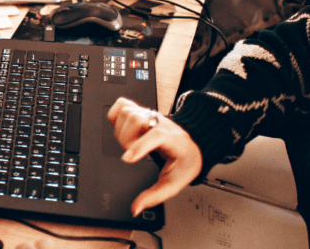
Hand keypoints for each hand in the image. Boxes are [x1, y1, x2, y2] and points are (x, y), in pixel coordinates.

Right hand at [107, 97, 201, 216]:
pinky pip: (123, 103)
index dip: (140, 145)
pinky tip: (119, 126)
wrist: (193, 143)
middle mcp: (160, 124)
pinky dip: (116, 113)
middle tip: (130, 152)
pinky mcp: (141, 112)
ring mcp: (149, 115)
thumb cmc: (185, 160)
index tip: (127, 158)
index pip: (156, 135)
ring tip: (126, 141)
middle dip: (126, 138)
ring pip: (129, 111)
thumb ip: (155, 196)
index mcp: (172, 139)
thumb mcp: (175, 182)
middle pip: (137, 119)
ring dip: (121, 127)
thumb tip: (136, 207)